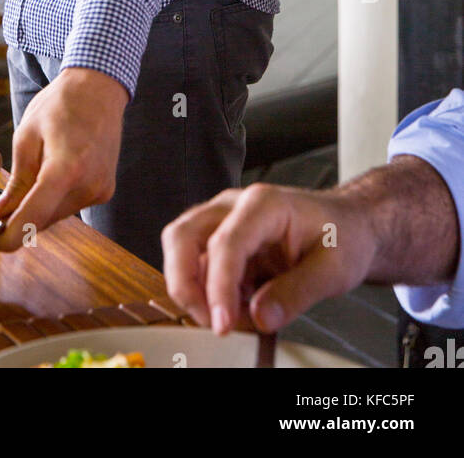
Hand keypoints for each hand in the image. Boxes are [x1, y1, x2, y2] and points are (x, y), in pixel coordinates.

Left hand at [0, 67, 127, 250]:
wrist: (97, 89)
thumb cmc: (59, 105)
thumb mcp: (27, 136)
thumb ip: (17, 180)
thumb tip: (2, 212)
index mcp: (65, 169)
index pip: (34, 218)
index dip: (10, 237)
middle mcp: (88, 185)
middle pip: (44, 219)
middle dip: (20, 219)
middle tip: (0, 208)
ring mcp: (100, 190)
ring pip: (57, 215)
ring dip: (39, 208)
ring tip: (32, 175)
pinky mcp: (105, 190)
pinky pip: (72, 206)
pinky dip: (56, 200)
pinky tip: (51, 175)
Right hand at [161, 182, 377, 334]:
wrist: (348, 226)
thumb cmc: (342, 237)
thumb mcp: (333, 270)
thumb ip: (297, 293)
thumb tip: (260, 318)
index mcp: (264, 204)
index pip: (226, 243)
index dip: (218, 287)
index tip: (222, 324)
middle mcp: (233, 206)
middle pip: (183, 236)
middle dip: (185, 284)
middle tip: (211, 323)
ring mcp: (223, 220)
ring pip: (182, 248)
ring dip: (194, 289)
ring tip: (230, 318)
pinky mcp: (221, 239)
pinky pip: (198, 265)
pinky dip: (209, 292)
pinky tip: (238, 307)